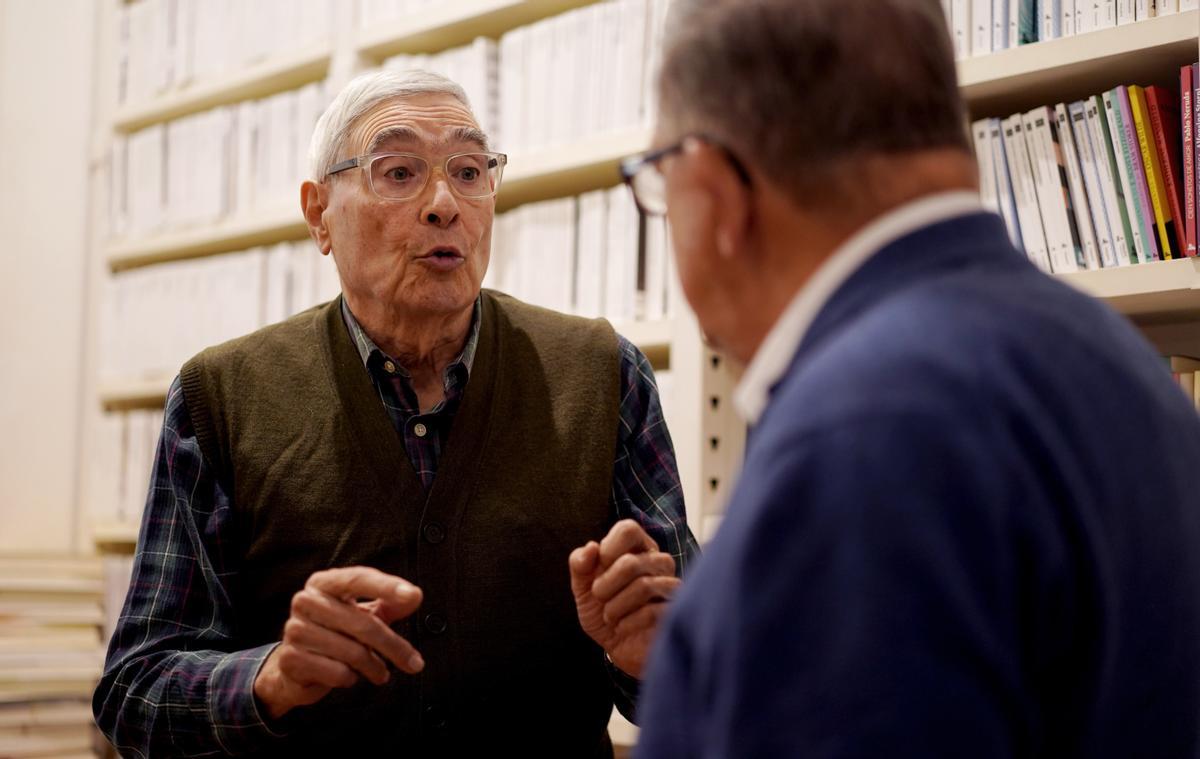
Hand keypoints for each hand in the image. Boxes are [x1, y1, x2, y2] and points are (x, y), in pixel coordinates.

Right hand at [253, 566, 424, 719]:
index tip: (412, 595)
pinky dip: (350, 678)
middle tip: (414, 663)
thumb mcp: (364, 614)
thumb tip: (415, 596)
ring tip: (378, 671)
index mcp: (324, 583)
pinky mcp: (290, 659)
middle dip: (394, 647)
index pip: (358, 578)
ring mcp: (295, 630)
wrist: (295, 668)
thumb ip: (390, 604)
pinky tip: (348, 676)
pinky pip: (337, 672)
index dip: (386, 586)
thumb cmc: (336, 634)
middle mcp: (306, 601)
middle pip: (363, 623)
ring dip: (374, 667)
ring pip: (353, 652)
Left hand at [569, 519, 680, 678]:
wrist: (619, 646)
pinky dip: (627, 623)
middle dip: (604, 585)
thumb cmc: (604, 610)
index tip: (600, 566)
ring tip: (610, 616)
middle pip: (631, 563)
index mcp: (637, 548)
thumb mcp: (583, 588)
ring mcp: (670, 587)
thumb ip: (580, 564)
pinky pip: (652, 612)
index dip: (608, 548)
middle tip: (598, 597)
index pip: (628, 529)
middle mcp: (658, 563)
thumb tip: (591, 547)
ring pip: (644, 586)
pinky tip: (622, 627)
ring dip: (615, 606)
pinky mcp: (674, 613)